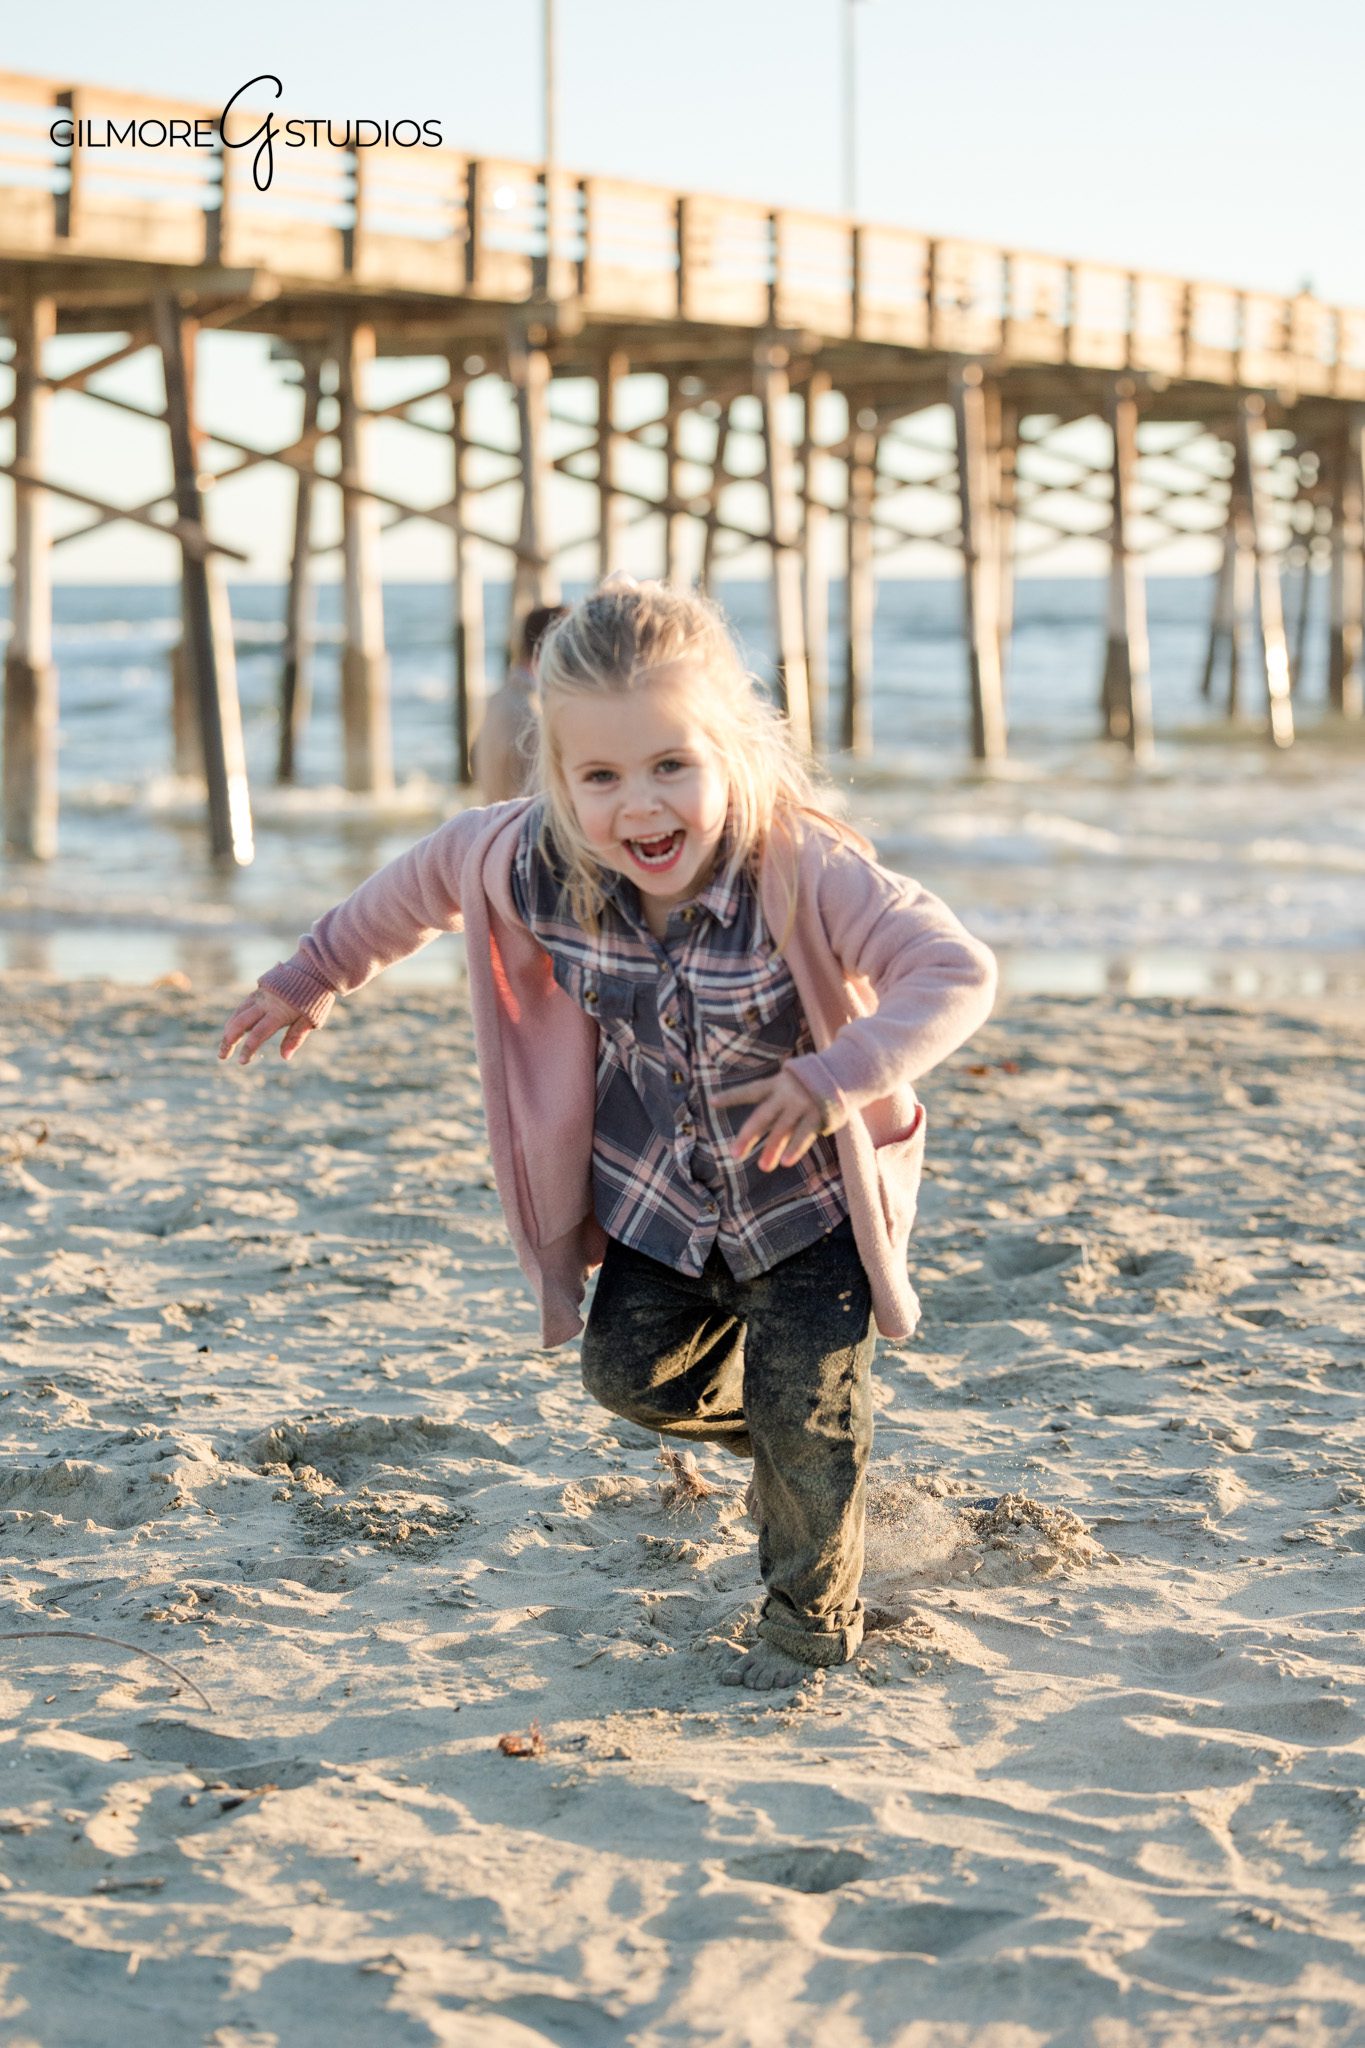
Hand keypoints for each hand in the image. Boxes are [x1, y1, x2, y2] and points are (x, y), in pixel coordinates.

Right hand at [218, 989, 314, 1066]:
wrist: (314, 968)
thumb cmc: (316, 997)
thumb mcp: (310, 1020)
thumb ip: (296, 1037)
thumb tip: (285, 1057)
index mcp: (277, 1013)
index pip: (257, 1035)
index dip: (247, 1050)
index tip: (241, 1062)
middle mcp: (265, 1004)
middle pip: (240, 1024)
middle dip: (228, 1041)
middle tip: (222, 1056)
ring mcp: (261, 995)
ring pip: (238, 1013)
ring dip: (229, 1029)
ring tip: (225, 1043)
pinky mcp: (260, 989)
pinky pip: (244, 1005)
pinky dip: (236, 1017)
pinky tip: (234, 1026)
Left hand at [712, 1066, 843, 1172]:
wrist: (844, 1073)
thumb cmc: (808, 1085)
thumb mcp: (788, 1087)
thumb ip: (773, 1106)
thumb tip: (752, 1133)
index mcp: (776, 1084)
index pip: (749, 1091)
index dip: (731, 1096)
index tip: (711, 1102)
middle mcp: (786, 1093)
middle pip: (762, 1116)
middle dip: (749, 1136)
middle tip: (734, 1154)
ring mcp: (802, 1103)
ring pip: (783, 1129)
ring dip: (772, 1149)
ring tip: (763, 1167)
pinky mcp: (818, 1113)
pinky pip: (804, 1134)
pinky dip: (795, 1148)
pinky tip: (786, 1161)